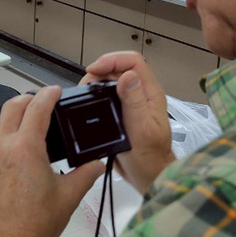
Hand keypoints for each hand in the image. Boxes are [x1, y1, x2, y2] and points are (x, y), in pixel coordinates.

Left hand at [0, 86, 103, 236]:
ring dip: (14, 125)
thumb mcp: (68, 197)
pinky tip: (15, 163)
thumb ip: (85, 174)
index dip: (48, 94)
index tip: (53, 91)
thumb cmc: (34, 227)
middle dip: (28, 100)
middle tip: (40, 103)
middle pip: (12, 108)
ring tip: (29, 136)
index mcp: (26, 149)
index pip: (37, 108)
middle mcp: (1, 149)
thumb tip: (96, 164)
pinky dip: (3, 148)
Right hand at [83, 51, 174, 193]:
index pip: (134, 62)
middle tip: (85, 86)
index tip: (94, 70)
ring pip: (113, 80)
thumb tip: (126, 75)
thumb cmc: (149, 157)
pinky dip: (96, 94)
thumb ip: (135, 101)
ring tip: (84, 94)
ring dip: (96, 82)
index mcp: (150, 94)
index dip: (112, 60)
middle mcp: (142, 94)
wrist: (148, 176)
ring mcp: (132, 102)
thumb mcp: (141, 129)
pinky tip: (88, 103)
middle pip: (120, 67)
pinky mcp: (122, 112)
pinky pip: (108, 94)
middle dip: (100, 70)